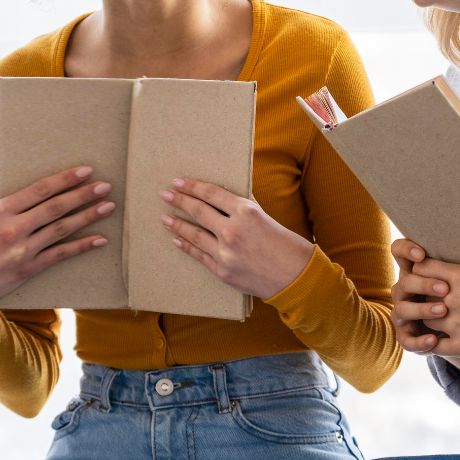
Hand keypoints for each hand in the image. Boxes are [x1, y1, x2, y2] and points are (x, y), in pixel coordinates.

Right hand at [0, 166, 114, 298]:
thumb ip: (17, 207)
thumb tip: (49, 194)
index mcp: (2, 209)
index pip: (40, 189)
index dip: (65, 179)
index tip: (86, 171)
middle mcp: (13, 227)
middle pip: (55, 207)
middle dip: (83, 195)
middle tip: (105, 186)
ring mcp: (22, 249)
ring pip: (62, 228)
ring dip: (88, 216)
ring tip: (107, 206)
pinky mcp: (29, 268)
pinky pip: (61, 254)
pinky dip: (82, 246)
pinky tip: (99, 239)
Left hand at [159, 178, 314, 299]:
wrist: (295, 277)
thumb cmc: (283, 243)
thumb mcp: (264, 215)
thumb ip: (243, 203)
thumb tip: (223, 192)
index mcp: (245, 212)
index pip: (211, 194)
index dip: (192, 186)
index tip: (177, 182)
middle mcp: (232, 231)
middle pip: (199, 211)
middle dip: (179, 201)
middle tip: (165, 195)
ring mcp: (226, 253)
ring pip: (194, 234)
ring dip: (177, 224)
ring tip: (164, 217)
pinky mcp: (222, 271)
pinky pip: (199, 255)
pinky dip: (186, 246)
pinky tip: (175, 239)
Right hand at [390, 239, 447, 354]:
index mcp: (416, 271)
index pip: (399, 251)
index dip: (406, 250)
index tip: (421, 253)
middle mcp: (406, 292)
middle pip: (402, 283)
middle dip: (421, 284)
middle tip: (445, 289)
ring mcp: (406, 314)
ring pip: (401, 311)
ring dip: (421, 310)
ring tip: (444, 312)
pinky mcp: (410, 337)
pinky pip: (406, 340)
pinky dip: (418, 341)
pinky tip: (434, 340)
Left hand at [413, 256, 459, 362]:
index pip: (420, 267)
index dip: (417, 273)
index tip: (423, 278)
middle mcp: (453, 297)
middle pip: (415, 292)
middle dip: (417, 296)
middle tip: (423, 300)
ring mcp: (456, 322)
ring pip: (423, 318)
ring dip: (426, 319)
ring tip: (433, 321)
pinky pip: (432, 346)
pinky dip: (429, 344)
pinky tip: (435, 342)